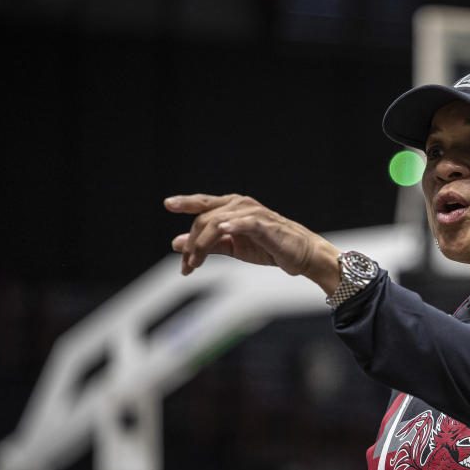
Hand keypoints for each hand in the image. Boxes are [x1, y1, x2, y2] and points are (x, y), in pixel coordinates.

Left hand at [164, 193, 340, 292]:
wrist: (302, 255)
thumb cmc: (269, 248)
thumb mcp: (233, 247)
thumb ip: (207, 244)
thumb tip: (176, 243)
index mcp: (232, 207)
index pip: (204, 204)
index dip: (186, 202)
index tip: (168, 204)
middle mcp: (240, 205)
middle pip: (204, 219)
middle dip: (191, 244)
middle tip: (187, 267)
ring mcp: (253, 214)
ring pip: (218, 223)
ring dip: (203, 245)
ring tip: (195, 264)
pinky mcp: (266, 226)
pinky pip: (246, 223)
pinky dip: (234, 225)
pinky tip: (223, 229)